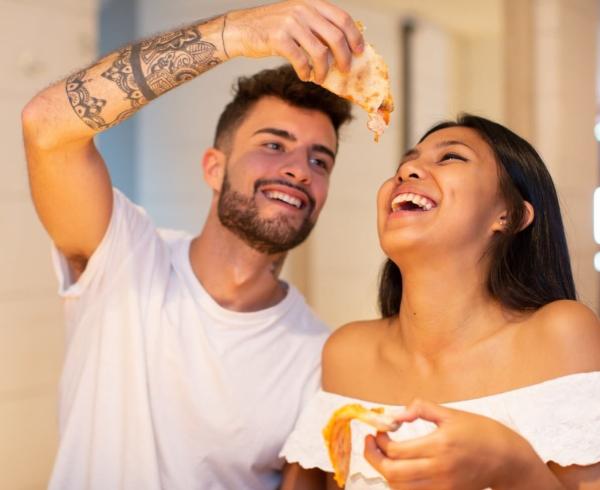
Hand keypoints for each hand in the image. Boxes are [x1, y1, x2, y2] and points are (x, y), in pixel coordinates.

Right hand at [224, 0, 363, 82]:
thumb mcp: (297, 18)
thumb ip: (316, 26)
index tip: (359, 52)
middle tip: (345, 70)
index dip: (355, 37)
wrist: (241, 29)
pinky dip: (305, 72)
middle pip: (336, 37)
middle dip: (344, 58)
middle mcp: (303, 10)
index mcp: (312, 3)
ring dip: (323, 70)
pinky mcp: (279, 38)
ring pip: (320, 52)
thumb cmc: (271, 28)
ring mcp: (291, 23)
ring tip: (320, 78)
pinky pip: (300, 60)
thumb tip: (341, 48)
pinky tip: (305, 76)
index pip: (343, 19)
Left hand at [364, 399, 549, 489]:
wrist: (507, 458)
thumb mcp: (451, 413)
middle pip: (392, 473)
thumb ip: (420, 408)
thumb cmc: (480, 431)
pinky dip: (401, 484)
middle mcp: (439, 470)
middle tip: (371, 443)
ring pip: (400, 488)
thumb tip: (395, 414)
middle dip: (374, 458)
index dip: (379, 440)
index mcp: (439, 445)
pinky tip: (400, 468)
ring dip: (385, 472)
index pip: (395, 450)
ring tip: (383, 455)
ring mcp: (443, 486)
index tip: (378, 429)